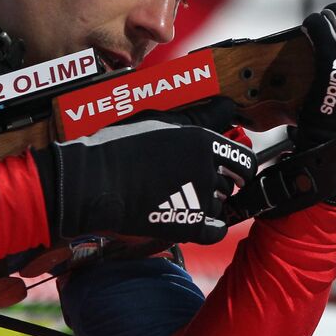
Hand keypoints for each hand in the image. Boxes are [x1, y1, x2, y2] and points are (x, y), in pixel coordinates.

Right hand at [32, 98, 254, 243]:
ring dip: (212, 200)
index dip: (238, 162)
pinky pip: (216, 229)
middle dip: (227, 180)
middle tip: (210, 180)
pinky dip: (211, 226)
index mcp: (203, 140)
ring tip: (186, 196)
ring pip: (222, 202)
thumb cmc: (119, 146)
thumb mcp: (160, 120)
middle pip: (235, 180)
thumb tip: (226, 106)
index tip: (230, 165)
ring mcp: (199, 197)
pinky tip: (197, 219)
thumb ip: (198, 116)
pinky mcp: (187, 224)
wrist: (92, 182)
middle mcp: (207, 167)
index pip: (243, 156)